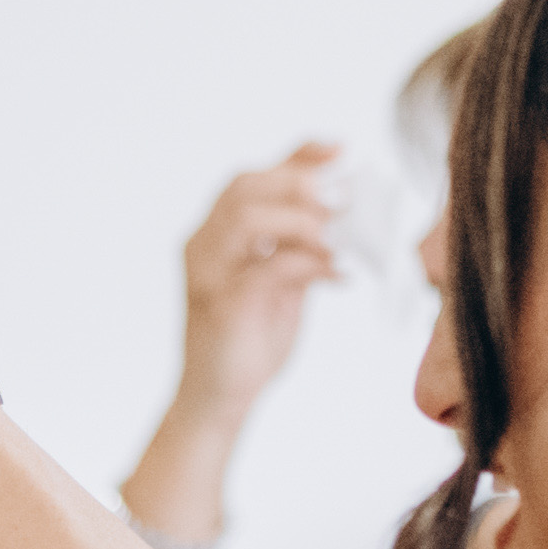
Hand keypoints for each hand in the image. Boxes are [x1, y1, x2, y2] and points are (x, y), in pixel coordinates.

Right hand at [172, 146, 350, 428]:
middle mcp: (202, 244)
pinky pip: (266, 266)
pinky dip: (309, 262)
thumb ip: (299, 246)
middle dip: (300, 183)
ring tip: (339, 237)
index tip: (341, 148)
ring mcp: (207, 272)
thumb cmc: (250, 340)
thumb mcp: (281, 282)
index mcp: (216, 234)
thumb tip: (344, 213)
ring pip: (247, 215)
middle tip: (344, 200)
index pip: (254, 177)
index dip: (297, 155)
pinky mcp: (220, 304)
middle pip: (246, 186)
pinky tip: (338, 274)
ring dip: (302, 220)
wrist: (220, 400)